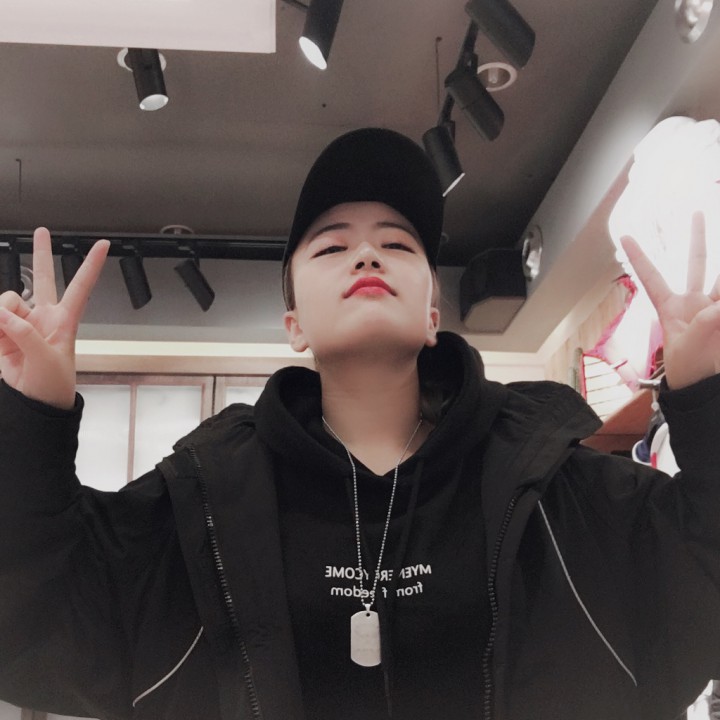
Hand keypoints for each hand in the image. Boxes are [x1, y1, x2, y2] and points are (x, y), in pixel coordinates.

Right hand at [0, 228, 108, 408]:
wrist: (34, 404)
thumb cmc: (52, 384)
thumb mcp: (45, 359)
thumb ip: (24, 333)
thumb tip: (1, 314)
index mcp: (65, 321)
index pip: (81, 287)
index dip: (91, 265)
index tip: (105, 245)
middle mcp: (44, 317)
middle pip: (43, 279)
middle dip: (41, 254)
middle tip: (41, 232)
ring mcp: (22, 323)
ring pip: (6, 301)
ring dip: (1, 315)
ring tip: (5, 337)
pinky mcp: (3, 333)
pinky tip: (0, 337)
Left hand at [621, 211, 719, 389]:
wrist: (704, 389)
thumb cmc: (687, 370)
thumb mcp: (690, 344)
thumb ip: (709, 319)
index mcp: (670, 308)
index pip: (651, 276)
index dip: (639, 256)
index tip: (624, 236)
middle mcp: (694, 303)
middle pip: (697, 264)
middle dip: (697, 238)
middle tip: (698, 212)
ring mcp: (715, 309)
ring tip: (712, 226)